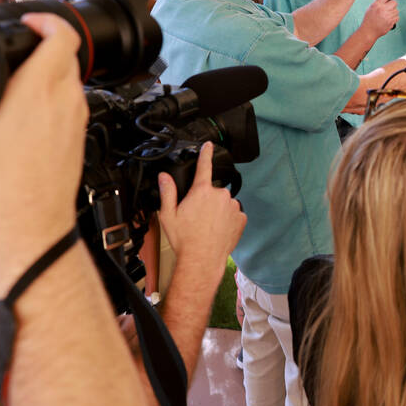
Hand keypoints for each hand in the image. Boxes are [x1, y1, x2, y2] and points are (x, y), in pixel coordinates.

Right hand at [0, 14, 86, 290]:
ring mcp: (78, 118)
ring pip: (70, 81)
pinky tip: (28, 116)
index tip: (28, 22)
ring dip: (49, 73)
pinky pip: (71, 105)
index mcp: (42, 85)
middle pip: (66, 55)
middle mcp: (67, 98)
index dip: (46, 20)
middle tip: (18, 51)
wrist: (29, 216)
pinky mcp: (80, 135)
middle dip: (44, 46)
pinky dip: (54, 99)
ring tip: (17, 84)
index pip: (63, 34)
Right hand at [156, 142, 245, 285]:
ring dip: (218, 210)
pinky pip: (234, 214)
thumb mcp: (168, 215)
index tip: (209, 145)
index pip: (204, 166)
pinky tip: (218, 230)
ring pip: (225, 203)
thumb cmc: (185, 239)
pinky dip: (228, 220)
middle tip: (197, 217)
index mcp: (201, 191)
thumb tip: (164, 176)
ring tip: (208, 226)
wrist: (202, 260)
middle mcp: (220, 195)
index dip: (206, 154)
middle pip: (213, 191)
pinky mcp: (241, 218)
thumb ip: (167, 192)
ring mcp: (233, 206)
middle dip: (207, 200)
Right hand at [362, 0, 398, 36]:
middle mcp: (383, 9)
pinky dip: (394, 18)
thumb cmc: (369, 20)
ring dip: (393, 12)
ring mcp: (388, 16)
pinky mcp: (391, 22)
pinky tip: (389, 19)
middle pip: (394, 3)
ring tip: (387, 15)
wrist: (369, 31)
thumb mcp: (371, 8)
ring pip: (396, 10)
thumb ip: (378, 3)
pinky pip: (397, 17)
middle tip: (389, 7)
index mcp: (377, 5)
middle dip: (392, 5)